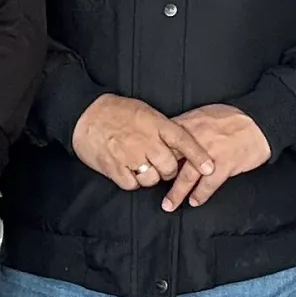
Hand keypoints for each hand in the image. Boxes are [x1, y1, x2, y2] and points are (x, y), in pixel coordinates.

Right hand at [72, 94, 213, 191]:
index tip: (210, 168)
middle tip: (162, 165)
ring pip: (152, 179)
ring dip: (151, 177)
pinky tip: (129, 171)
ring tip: (142, 166)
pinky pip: (133, 185)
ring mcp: (129, 155)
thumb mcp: (145, 111)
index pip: (183, 141)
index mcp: (155, 123)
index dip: (198, 156)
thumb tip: (180, 144)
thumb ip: (163, 128)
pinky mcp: (114, 168)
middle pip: (169, 166)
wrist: (85, 114)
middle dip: (169, 170)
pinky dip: (133, 182)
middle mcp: (144, 140)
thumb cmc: (117, 111)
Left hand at [161, 104, 270, 210]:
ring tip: (168, 205)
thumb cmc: (233, 117)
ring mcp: (210, 154)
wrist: (259, 122)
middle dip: (160, 176)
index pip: (165, 141)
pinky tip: (195, 202)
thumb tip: (171, 135)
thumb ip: (188, 125)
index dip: (154, 154)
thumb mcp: (205, 113)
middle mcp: (196, 140)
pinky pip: (209, 185)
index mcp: (190, 125)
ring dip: (176, 193)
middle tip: (150, 189)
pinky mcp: (225, 166)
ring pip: (187, 177)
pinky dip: (201, 195)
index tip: (147, 165)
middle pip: (172, 161)